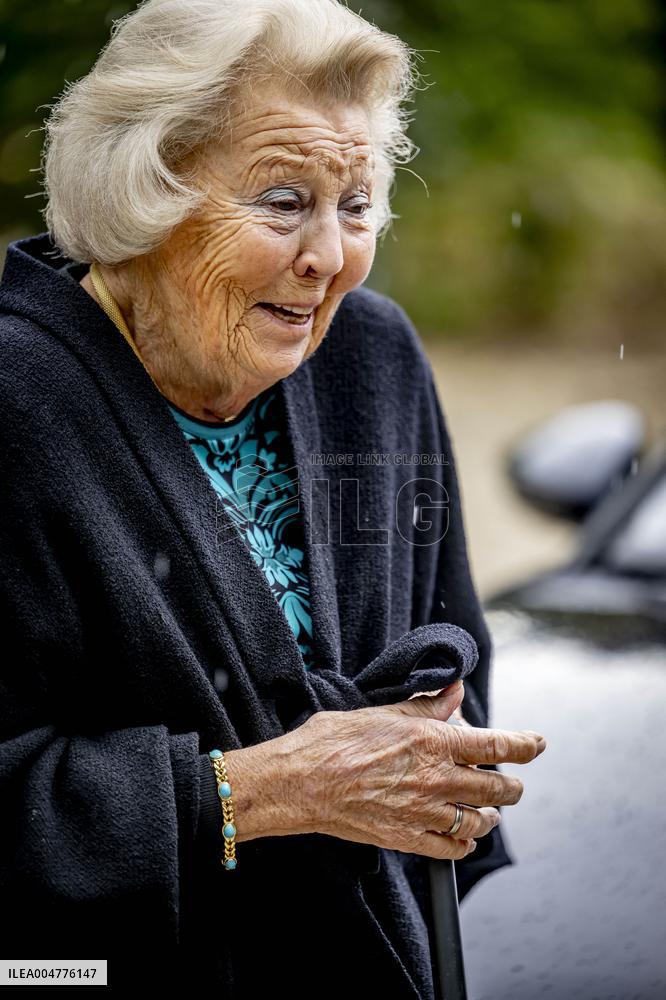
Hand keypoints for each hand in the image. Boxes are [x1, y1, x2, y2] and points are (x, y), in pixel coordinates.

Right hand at [292, 681, 546, 860]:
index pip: (496, 744)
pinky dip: (464, 844)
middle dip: (512, 785)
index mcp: (432, 741)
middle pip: (496, 786)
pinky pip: (451, 849)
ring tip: (491, 812)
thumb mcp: (384, 711)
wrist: (300, 782)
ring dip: (491, 815)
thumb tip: (454, 692)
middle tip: (514, 784)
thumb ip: (427, 705)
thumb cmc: (334, 740)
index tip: (538, 744)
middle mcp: (436, 778)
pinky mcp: (407, 838)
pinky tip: (464, 839)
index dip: (524, 745)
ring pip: (479, 821)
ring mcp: (424, 812)